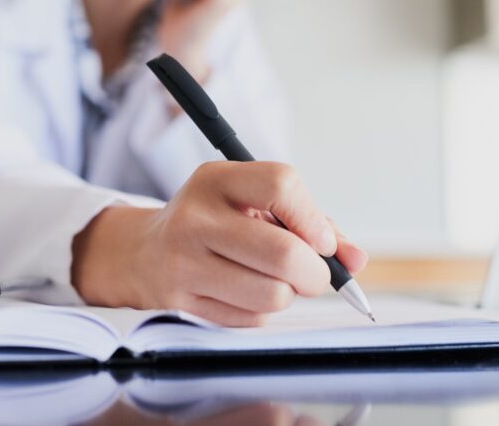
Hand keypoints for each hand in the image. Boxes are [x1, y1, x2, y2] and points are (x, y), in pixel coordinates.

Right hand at [71, 162, 367, 326]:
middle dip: (315, 272)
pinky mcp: (182, 303)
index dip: (313, 218)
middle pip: (282, 252)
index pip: (281, 185)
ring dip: (290, 294)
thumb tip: (355, 259)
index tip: (320, 240)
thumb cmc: (214, 221)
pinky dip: (265, 311)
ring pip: (273, 294)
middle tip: (313, 273)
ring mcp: (184, 263)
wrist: (143, 251)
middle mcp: (196, 218)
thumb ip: (311, 222)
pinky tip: (247, 293)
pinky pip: (252, 319)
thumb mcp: (252, 201)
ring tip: (277, 281)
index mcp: (215, 179)